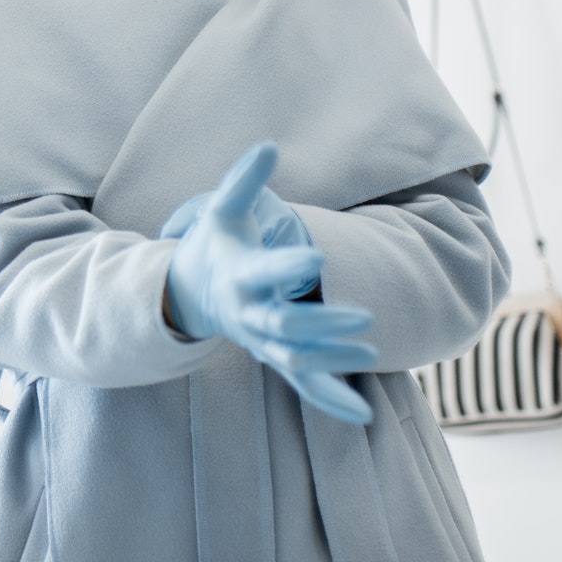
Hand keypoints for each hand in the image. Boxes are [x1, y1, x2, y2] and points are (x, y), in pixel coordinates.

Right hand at [165, 142, 376, 424]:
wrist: (190, 293)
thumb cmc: (217, 243)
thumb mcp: (224, 209)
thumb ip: (245, 180)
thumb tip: (269, 145)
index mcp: (238, 275)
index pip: (263, 273)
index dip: (287, 267)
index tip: (317, 258)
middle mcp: (249, 313)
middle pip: (285, 325)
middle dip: (323, 323)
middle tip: (363, 315)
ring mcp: (262, 341)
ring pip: (296, 360)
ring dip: (332, 361)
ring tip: (371, 354)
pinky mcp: (276, 358)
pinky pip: (304, 386)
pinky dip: (331, 402)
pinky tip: (365, 415)